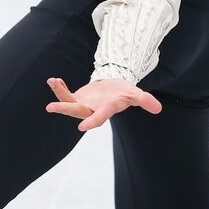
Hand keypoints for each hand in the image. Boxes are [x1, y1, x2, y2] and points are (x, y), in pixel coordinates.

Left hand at [44, 76, 161, 131]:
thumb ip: (145, 101)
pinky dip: (60, 88)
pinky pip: (66, 94)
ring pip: (68, 102)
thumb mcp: (136, 94)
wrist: (115, 89)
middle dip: (65, 109)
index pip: (99, 117)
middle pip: (77, 111)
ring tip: (53, 82)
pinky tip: (54, 80)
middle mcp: (92, 110)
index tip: (82, 128)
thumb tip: (158, 108)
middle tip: (51, 107)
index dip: (92, 121)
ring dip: (59, 94)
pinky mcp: (77, 98)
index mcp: (106, 110)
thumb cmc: (126, 93)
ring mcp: (83, 105)